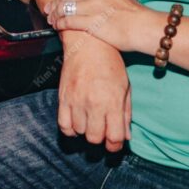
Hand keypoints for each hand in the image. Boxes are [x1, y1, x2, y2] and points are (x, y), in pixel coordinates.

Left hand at [43, 0, 150, 52]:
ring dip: (54, 15)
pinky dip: (60, 24)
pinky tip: (58, 27)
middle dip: (53, 3)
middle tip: (47, 9)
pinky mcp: (91, 23)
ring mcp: (91, 7)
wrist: (143, 26)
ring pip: (63, 9)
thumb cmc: (133, 13)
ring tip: (51, 20)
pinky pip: (68, 22)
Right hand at [57, 34, 131, 151]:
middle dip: (101, 139)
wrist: (87, 43)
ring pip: (79, 132)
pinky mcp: (63, 97)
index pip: (114, 138)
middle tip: (103, 132)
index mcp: (112, 101)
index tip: (115, 142)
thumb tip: (125, 137)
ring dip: (86, 131)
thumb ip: (126, 113)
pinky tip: (77, 122)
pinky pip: (63, 125)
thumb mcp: (125, 87)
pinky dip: (70, 129)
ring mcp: (76, 101)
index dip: (115, 145)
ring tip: (91, 122)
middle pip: (95, 138)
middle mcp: (93, 104)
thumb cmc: (110, 63)